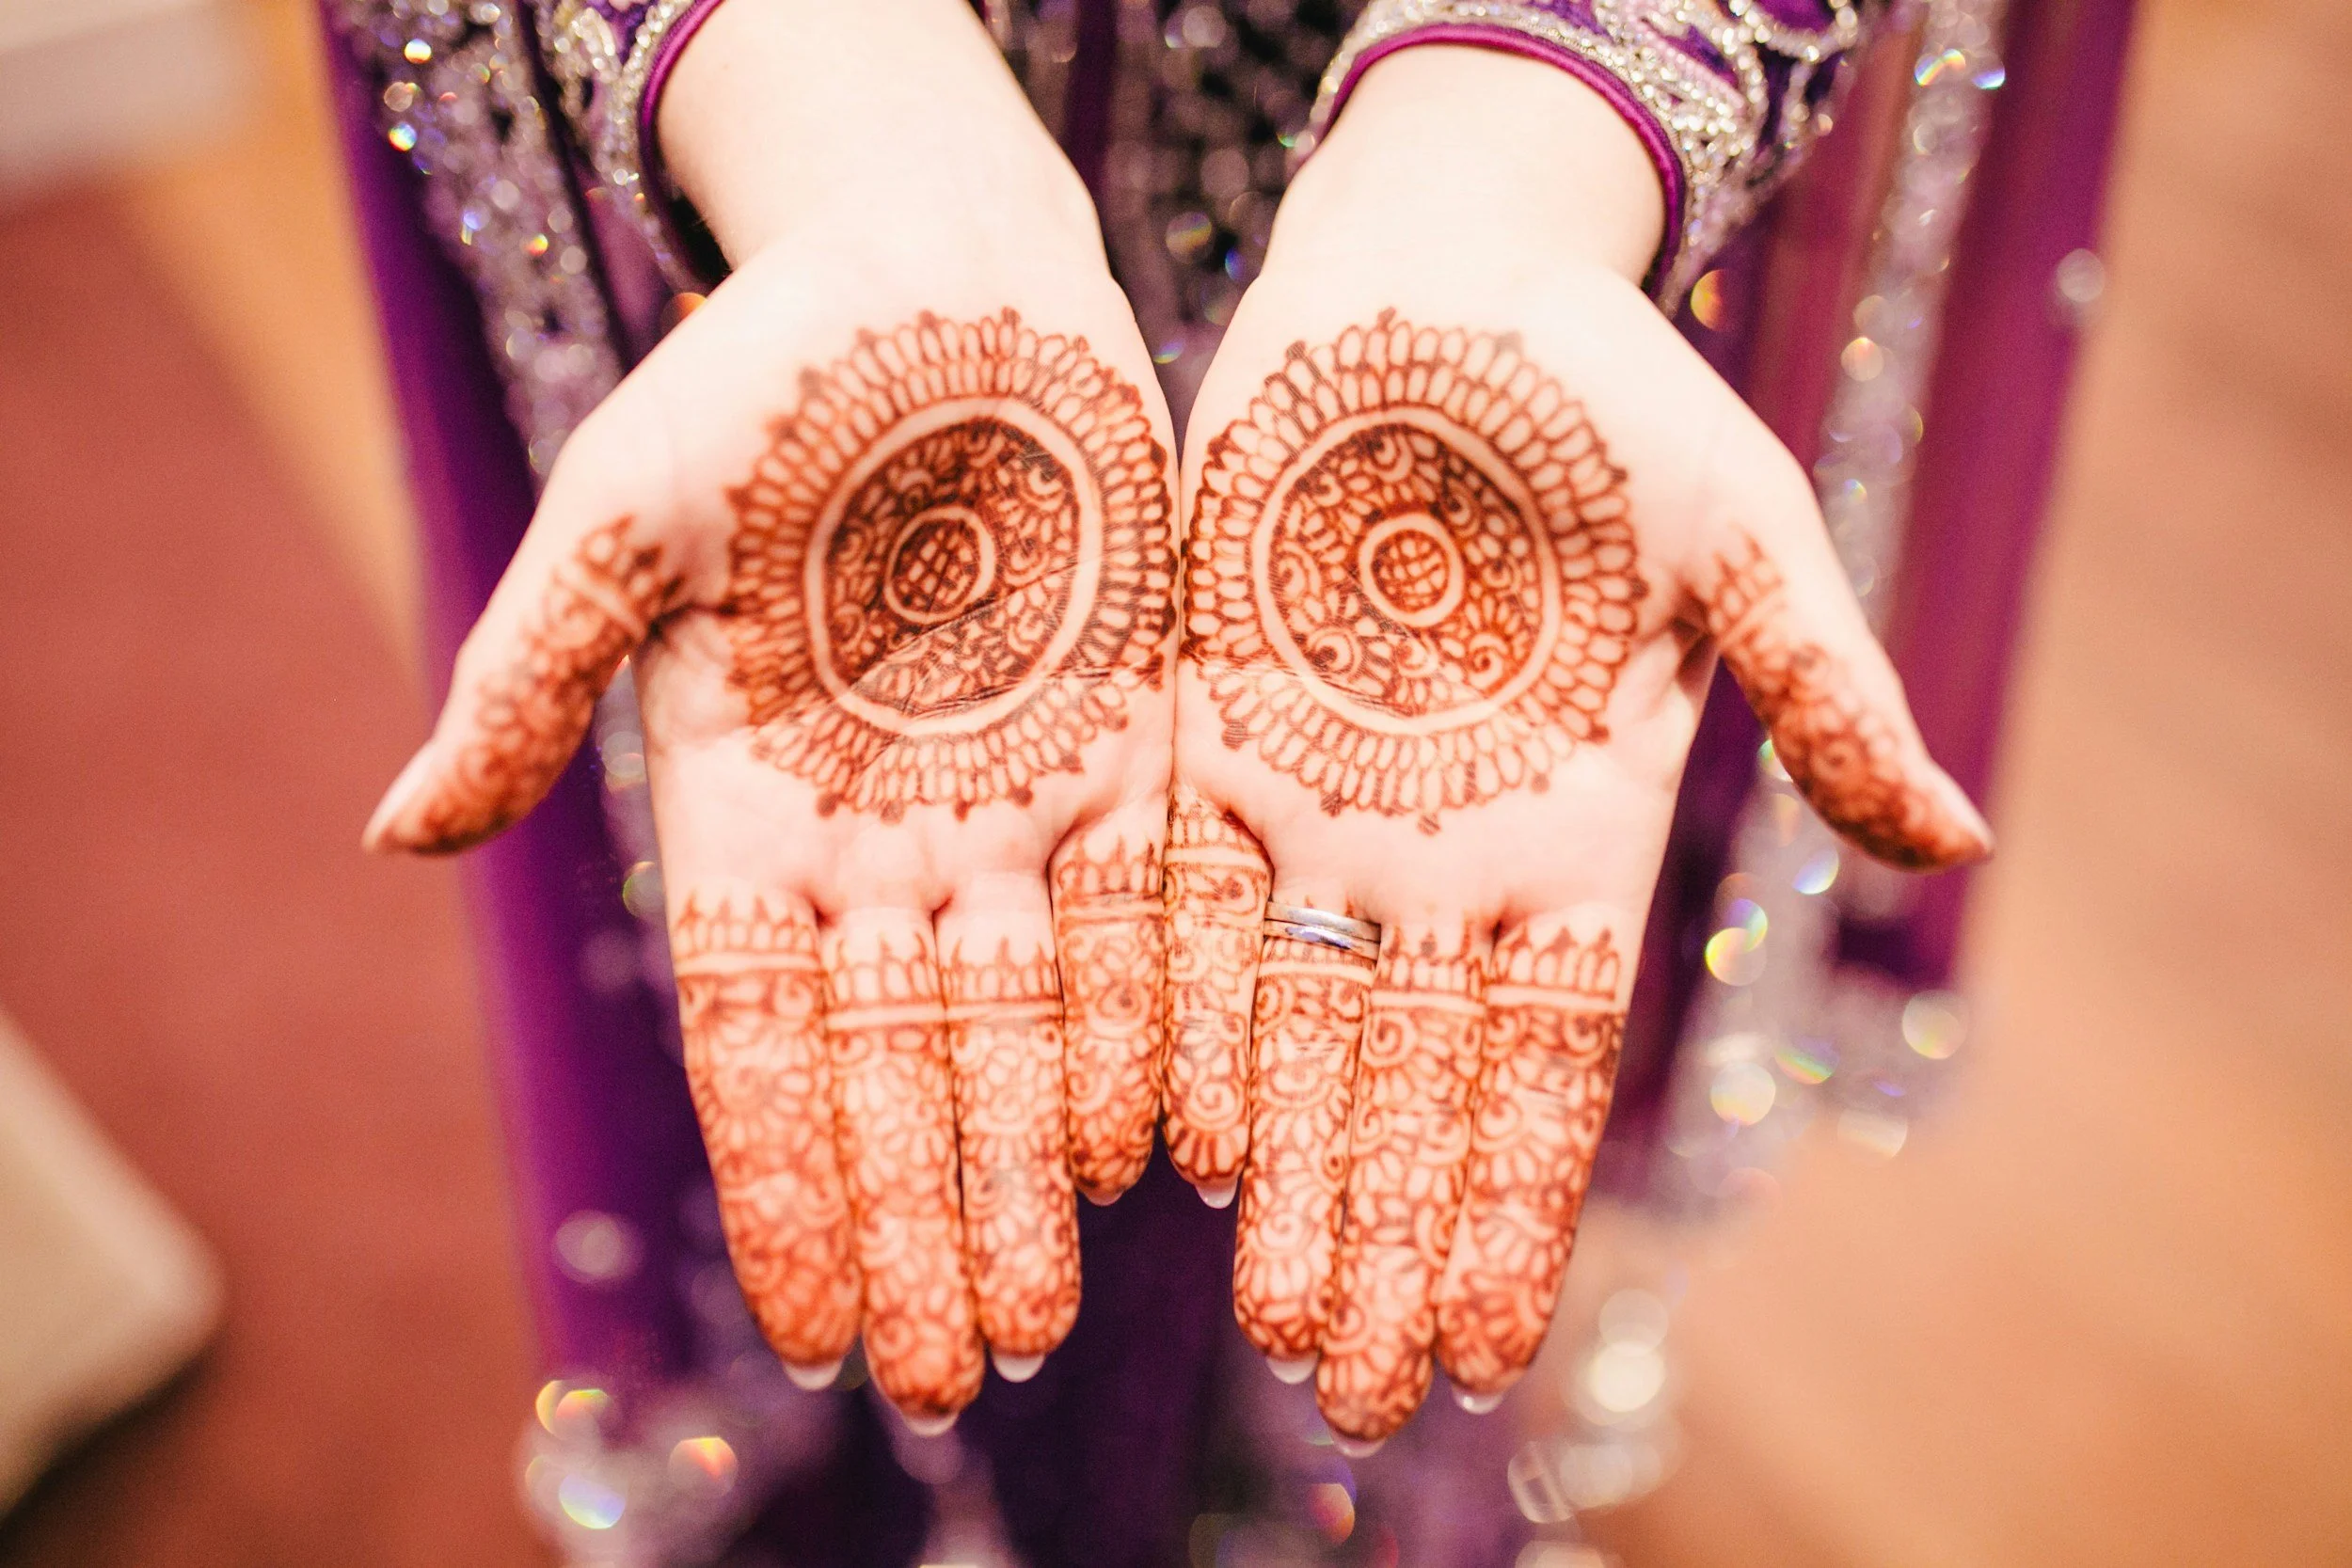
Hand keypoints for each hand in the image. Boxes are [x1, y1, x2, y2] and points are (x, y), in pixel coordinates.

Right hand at [365, 0, 1176, 1428]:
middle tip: (964, 1374)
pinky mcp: (1130, 743)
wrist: (938, 274)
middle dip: (929, 1218)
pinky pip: (1148, 909)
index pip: (761, 1034)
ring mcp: (1011, 797)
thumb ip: (531, 677)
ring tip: (1056, 1310)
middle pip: (905, 1060)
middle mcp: (882, 834)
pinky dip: (1157, 1021)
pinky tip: (1168, 1145)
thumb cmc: (757, 374)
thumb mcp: (624, 515)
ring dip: (1034, 1165)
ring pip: (1028, 1015)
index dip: (789, 1179)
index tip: (819, 1324)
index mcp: (746, 806)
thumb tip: (396, 836)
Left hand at [1163, 47, 1990, 1446]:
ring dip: (1277, 1165)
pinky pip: (1172, 893)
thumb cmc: (1609, 395)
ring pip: (1283, 1016)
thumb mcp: (1739, 535)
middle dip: (1378, 1230)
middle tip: (1345, 1385)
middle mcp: (1435, 846)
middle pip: (1400, 1076)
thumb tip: (1955, 840)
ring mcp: (1310, 794)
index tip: (1477, 1345)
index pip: (1538, 1059)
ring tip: (1264, 1308)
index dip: (1507, 1201)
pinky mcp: (1199, 727)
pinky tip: (1157, 1134)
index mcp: (1570, 829)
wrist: (1437, 282)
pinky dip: (1164, 1008)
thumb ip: (1822, 692)